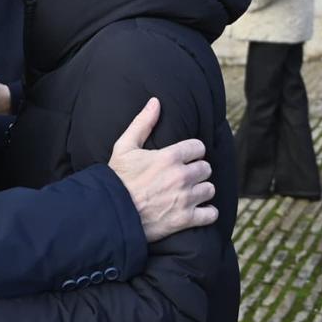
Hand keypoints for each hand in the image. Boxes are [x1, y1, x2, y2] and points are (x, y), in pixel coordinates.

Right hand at [108, 98, 216, 242]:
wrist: (110, 213)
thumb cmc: (116, 178)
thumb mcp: (124, 147)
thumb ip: (142, 123)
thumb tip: (155, 102)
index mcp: (170, 157)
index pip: (198, 147)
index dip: (192, 151)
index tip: (185, 157)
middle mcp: (182, 176)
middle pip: (206, 168)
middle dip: (197, 170)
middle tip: (185, 176)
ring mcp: (185, 199)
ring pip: (209, 189)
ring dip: (202, 190)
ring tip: (190, 192)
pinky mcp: (185, 219)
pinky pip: (210, 214)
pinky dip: (207, 213)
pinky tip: (199, 211)